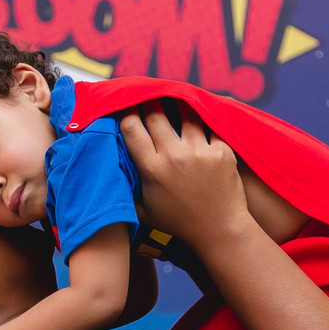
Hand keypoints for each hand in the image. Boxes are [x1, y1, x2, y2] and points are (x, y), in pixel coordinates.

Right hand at [119, 102, 247, 249]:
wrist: (219, 230)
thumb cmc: (178, 222)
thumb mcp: (143, 211)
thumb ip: (125, 189)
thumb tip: (106, 171)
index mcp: (152, 169)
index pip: (131, 128)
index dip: (127, 114)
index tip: (128, 109)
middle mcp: (174, 157)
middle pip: (156, 114)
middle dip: (150, 104)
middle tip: (149, 99)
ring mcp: (200, 152)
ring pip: (185, 114)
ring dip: (179, 107)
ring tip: (175, 103)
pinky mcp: (222, 151)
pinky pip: (211, 125)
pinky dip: (205, 120)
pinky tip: (201, 117)